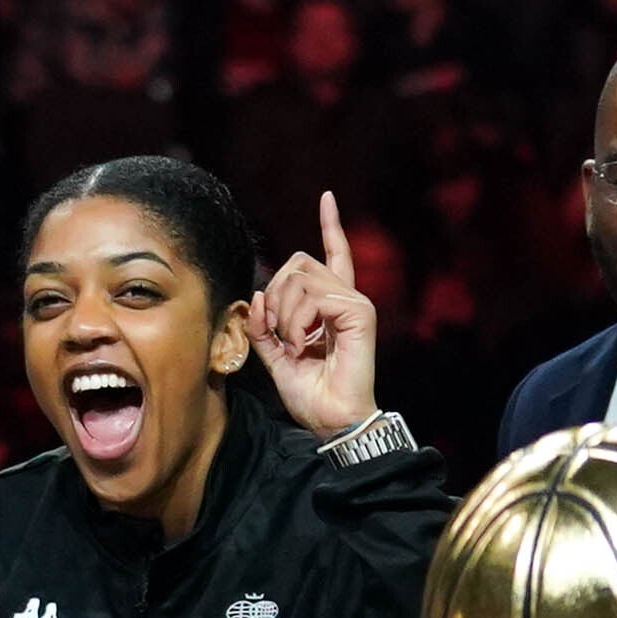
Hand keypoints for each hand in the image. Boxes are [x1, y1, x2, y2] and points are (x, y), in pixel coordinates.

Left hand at [246, 192, 380, 432]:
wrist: (332, 419)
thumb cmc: (310, 393)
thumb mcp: (274, 356)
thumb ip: (263, 326)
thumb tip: (256, 296)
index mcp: (330, 305)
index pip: (332, 254)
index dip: (330, 225)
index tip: (327, 197)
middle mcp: (346, 297)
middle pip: (298, 263)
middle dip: (275, 296)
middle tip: (279, 333)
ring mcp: (355, 302)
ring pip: (300, 278)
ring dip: (284, 315)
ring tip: (294, 345)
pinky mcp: (359, 311)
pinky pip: (313, 297)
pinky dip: (297, 323)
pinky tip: (303, 345)